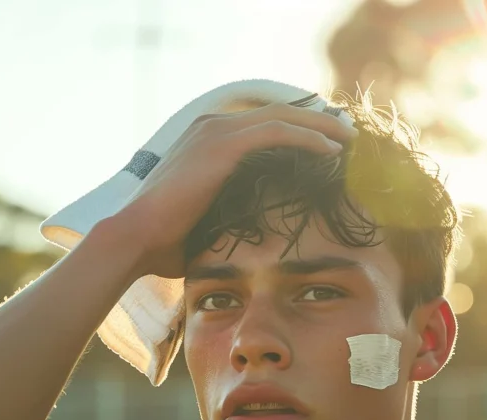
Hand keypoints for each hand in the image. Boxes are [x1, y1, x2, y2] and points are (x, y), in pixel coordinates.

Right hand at [104, 102, 357, 278]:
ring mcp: (216, 131)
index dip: (298, 129)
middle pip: (278, 113)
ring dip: (320, 126)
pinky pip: (278, 132)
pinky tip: (331, 151)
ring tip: (348, 139)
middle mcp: (212, 126)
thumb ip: (230, 207)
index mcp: (207, 138)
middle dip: (316, 121)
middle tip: (346, 134)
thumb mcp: (207, 215)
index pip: (263, 123)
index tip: (327, 143)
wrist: (138, 238)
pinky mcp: (223, 144)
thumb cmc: (167, 240)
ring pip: (283, 117)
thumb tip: (255, 227)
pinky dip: (308, 138)